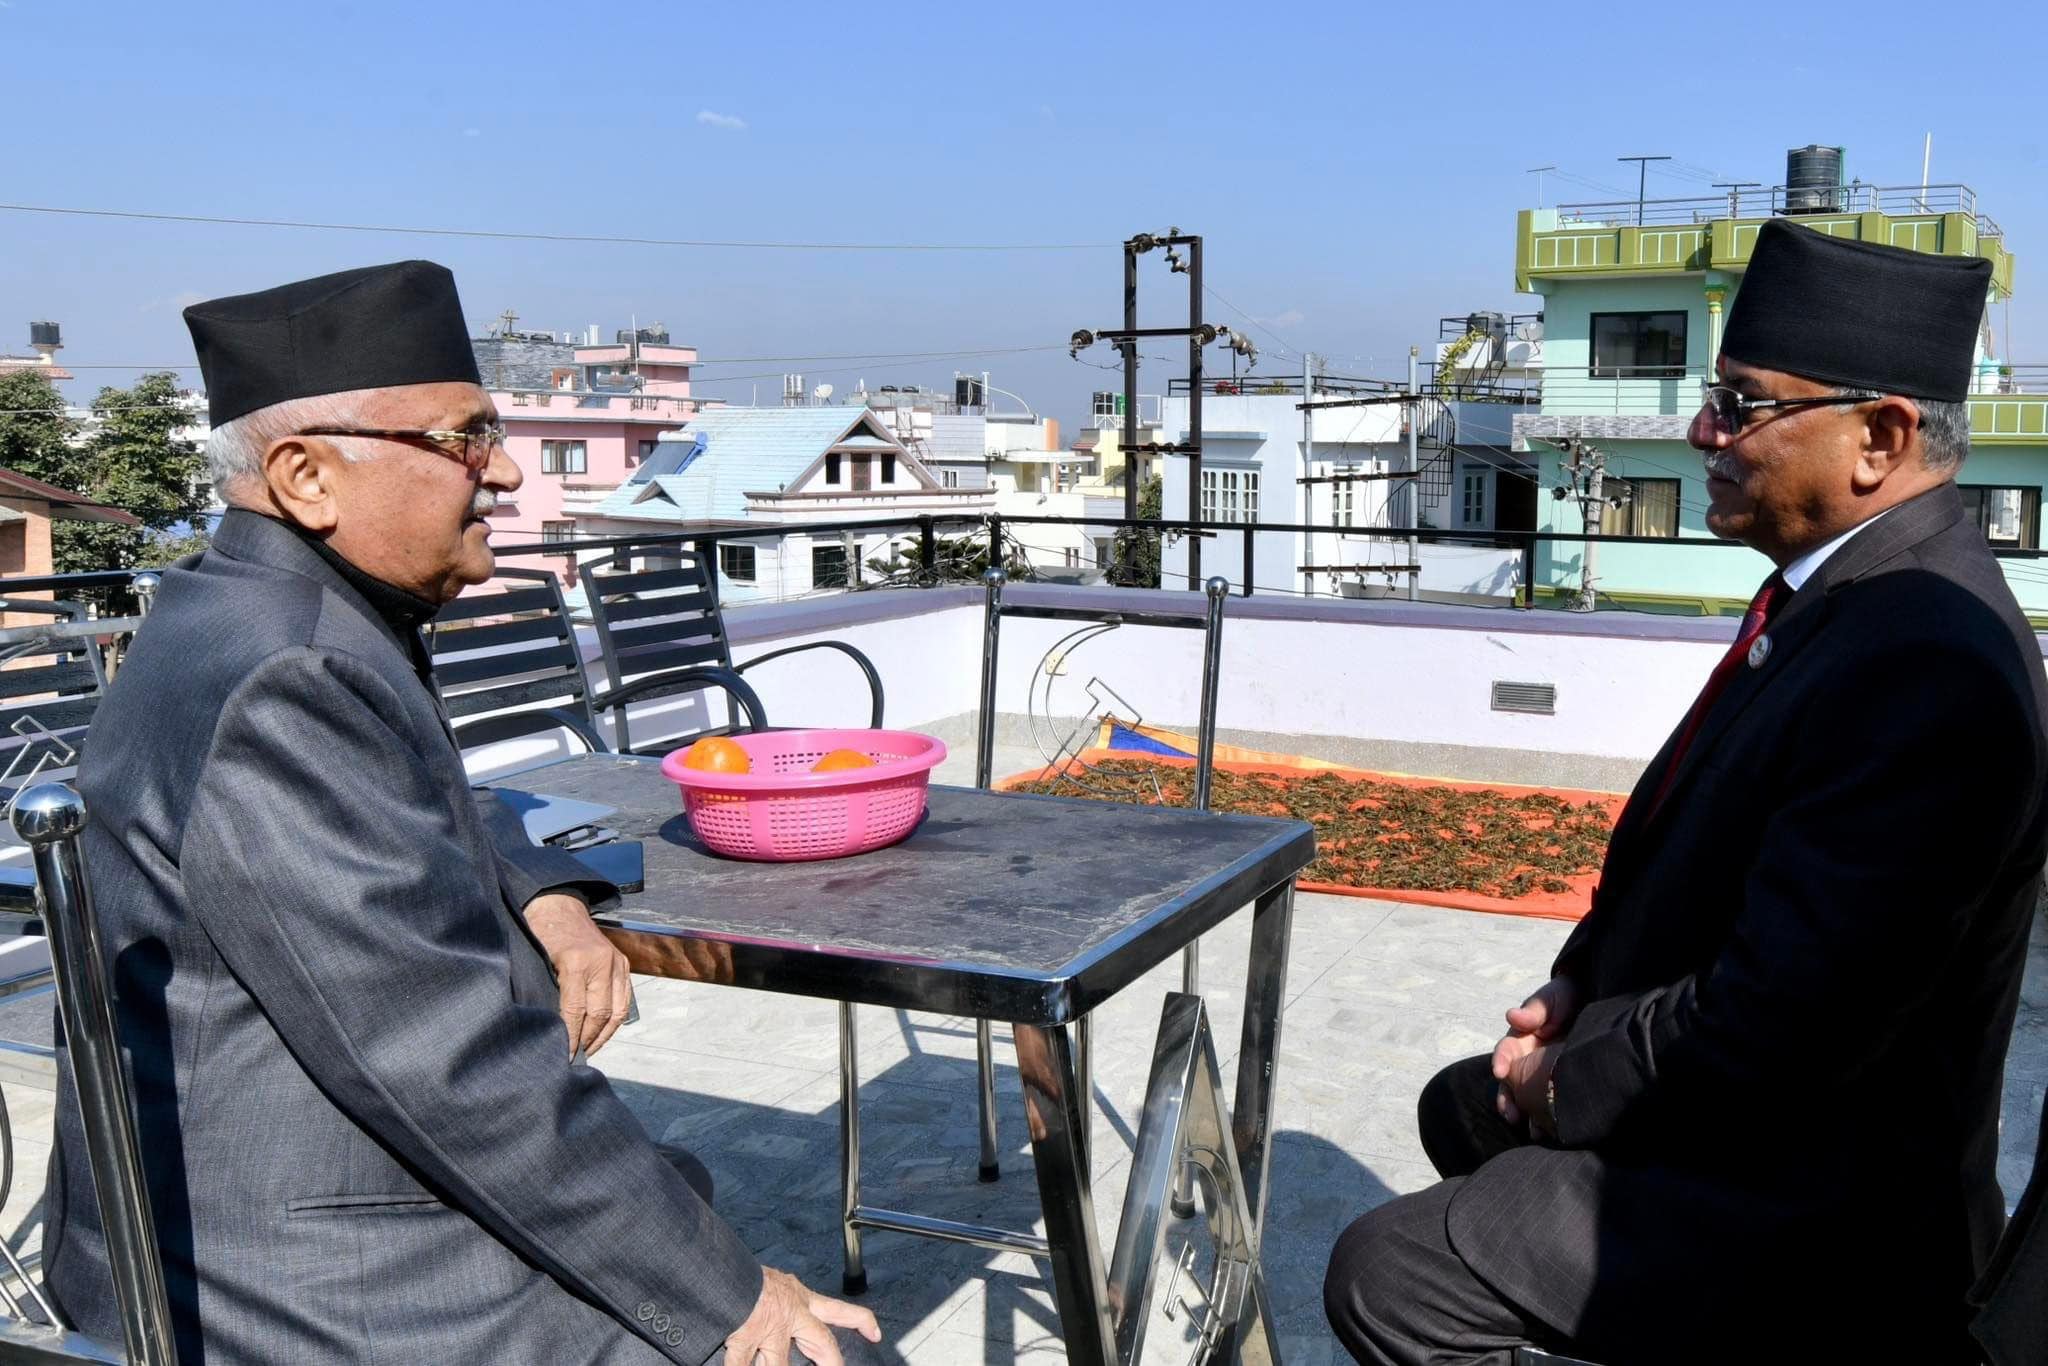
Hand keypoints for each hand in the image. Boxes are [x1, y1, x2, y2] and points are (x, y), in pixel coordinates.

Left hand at [522, 893, 630, 1058]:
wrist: (559, 906)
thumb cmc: (542, 934)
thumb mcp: (537, 962)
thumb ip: (547, 993)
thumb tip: (550, 1030)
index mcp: (577, 962)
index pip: (577, 1011)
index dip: (571, 1037)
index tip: (565, 1056)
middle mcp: (602, 962)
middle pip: (600, 1014)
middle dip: (588, 1040)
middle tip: (575, 1058)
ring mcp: (616, 962)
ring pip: (617, 1011)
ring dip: (604, 1035)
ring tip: (589, 1050)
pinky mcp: (623, 963)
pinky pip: (625, 1000)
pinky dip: (615, 1020)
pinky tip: (602, 1033)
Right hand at [724, 1267, 881, 1365]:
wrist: (722, 1267)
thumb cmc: (744, 1271)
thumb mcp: (771, 1280)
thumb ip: (783, 1295)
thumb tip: (782, 1300)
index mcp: (799, 1297)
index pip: (837, 1309)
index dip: (860, 1322)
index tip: (875, 1332)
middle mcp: (790, 1314)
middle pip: (821, 1342)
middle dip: (831, 1360)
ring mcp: (769, 1329)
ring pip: (781, 1363)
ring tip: (775, 1364)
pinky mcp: (746, 1338)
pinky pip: (743, 1364)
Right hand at [1492, 976, 1576, 1128]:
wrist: (1594, 1000)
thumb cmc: (1566, 997)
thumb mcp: (1551, 999)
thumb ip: (1535, 1009)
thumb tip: (1513, 1016)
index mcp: (1520, 1039)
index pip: (1505, 1051)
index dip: (1501, 1060)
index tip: (1500, 1072)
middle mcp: (1526, 1060)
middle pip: (1510, 1083)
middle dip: (1508, 1099)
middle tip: (1511, 1115)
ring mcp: (1540, 1073)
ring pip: (1526, 1098)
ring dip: (1525, 1114)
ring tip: (1531, 1131)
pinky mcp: (1557, 1084)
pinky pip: (1548, 1104)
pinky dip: (1546, 1119)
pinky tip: (1551, 1132)